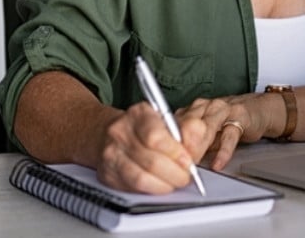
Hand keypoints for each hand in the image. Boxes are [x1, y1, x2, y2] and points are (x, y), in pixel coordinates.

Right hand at [94, 102, 209, 194]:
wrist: (110, 133)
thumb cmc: (144, 128)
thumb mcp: (166, 120)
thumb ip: (186, 129)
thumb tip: (197, 140)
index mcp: (138, 114)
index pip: (155, 137)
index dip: (176, 153)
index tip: (188, 161)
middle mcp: (120, 132)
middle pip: (151, 161)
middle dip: (175, 173)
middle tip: (186, 176)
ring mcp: (111, 154)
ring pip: (141, 178)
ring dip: (165, 185)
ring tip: (174, 181)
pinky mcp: (108, 174)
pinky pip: (133, 188)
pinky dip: (151, 190)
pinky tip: (160, 184)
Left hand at [177, 93, 278, 170]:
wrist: (255, 110)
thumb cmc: (226, 123)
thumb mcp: (204, 134)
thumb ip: (190, 145)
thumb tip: (173, 164)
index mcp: (191, 110)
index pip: (174, 125)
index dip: (168, 144)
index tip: (165, 161)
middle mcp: (204, 107)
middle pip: (187, 125)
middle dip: (181, 147)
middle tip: (178, 166)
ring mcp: (222, 110)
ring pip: (206, 127)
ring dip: (198, 148)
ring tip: (193, 164)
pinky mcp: (240, 117)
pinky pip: (229, 136)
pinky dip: (223, 152)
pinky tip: (218, 163)